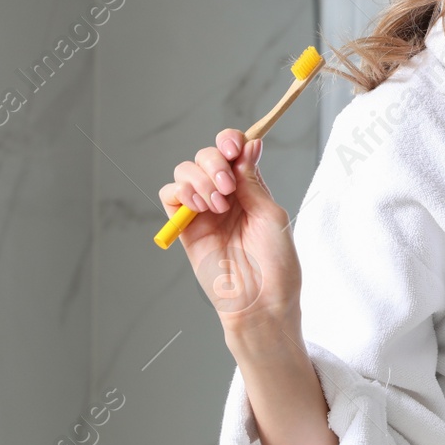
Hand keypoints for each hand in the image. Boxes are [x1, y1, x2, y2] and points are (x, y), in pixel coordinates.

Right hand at [161, 130, 302, 341]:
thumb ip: (253, 182)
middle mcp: (224, 197)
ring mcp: (203, 211)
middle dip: (213, 162)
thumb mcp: (272, 215)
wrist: (259, 303)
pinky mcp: (184, 228)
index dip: (229, 141)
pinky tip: (200, 206)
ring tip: (218, 204)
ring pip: (185, 171)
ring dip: (199, 178)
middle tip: (227, 185)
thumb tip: (249, 145)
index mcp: (249, 190)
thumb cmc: (275, 264)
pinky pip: (169, 196)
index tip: (233, 147)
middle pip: (205, 157)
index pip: (232, 152)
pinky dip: (180, 192)